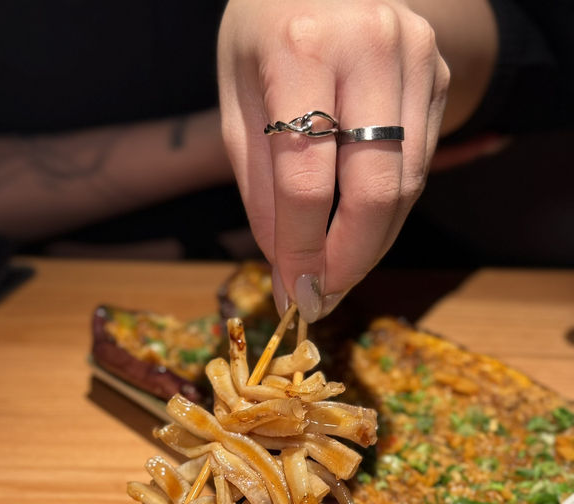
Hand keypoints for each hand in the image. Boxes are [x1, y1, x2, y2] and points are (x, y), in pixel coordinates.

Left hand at [218, 0, 449, 320]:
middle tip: (324, 297)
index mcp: (302, 48)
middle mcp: (372, 48)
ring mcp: (417, 58)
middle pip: (375, 192)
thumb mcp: (237, 103)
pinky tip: (358, 222)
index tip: (292, 295)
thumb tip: (288, 267)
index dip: (300, 252)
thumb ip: (261, 188)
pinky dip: (388, 207)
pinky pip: (419, 165)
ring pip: (405, 187)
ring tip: (337, 268)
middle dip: (349, 261)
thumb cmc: (264, 35)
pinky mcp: (440, 74)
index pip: (307, 182)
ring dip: (371, 243)